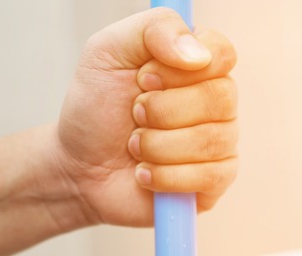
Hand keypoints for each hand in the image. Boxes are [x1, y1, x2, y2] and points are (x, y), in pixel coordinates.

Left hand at [56, 7, 237, 226]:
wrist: (79, 168)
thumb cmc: (96, 109)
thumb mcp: (107, 51)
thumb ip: (152, 29)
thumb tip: (198, 54)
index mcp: (197, 64)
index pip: (222, 52)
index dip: (180, 68)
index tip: (143, 78)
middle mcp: (217, 100)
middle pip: (221, 97)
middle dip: (162, 110)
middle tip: (133, 114)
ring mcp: (221, 141)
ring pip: (211, 140)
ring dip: (157, 145)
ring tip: (134, 146)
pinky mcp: (217, 180)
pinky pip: (208, 176)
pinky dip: (164, 175)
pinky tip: (145, 173)